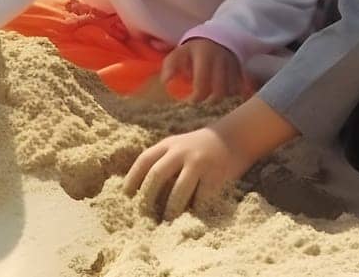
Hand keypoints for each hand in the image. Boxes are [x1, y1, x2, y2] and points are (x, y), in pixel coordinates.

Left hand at [122, 125, 254, 219]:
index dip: (132, 178)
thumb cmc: (199, 148)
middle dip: (148, 196)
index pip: (144, 160)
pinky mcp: (215, 175)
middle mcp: (181, 151)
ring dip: (171, 209)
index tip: (125, 196)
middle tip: (143, 214)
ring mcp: (199, 163)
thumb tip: (141, 191)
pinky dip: (194, 210)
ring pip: (178, 190)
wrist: (233, 138)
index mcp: (168, 144)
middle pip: (157, 174)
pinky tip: (190, 217)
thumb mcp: (178, 147)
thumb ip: (162, 161)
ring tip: (167, 221)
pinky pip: (201, 198)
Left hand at [161, 38, 249, 103]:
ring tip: (211, 100)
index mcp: (204, 56)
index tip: (190, 101)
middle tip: (202, 104)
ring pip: (231, 91)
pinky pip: (239, 89)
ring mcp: (233, 65)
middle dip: (210, 101)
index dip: (196, 96)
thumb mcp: (179, 54)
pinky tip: (223, 96)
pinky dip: (231, 95)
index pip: (202, 82)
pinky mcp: (241, 71)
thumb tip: (165, 81)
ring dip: (221, 99)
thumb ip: (170, 66)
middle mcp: (221, 60)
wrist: (216, 39)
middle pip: (220, 90)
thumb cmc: (193, 51)